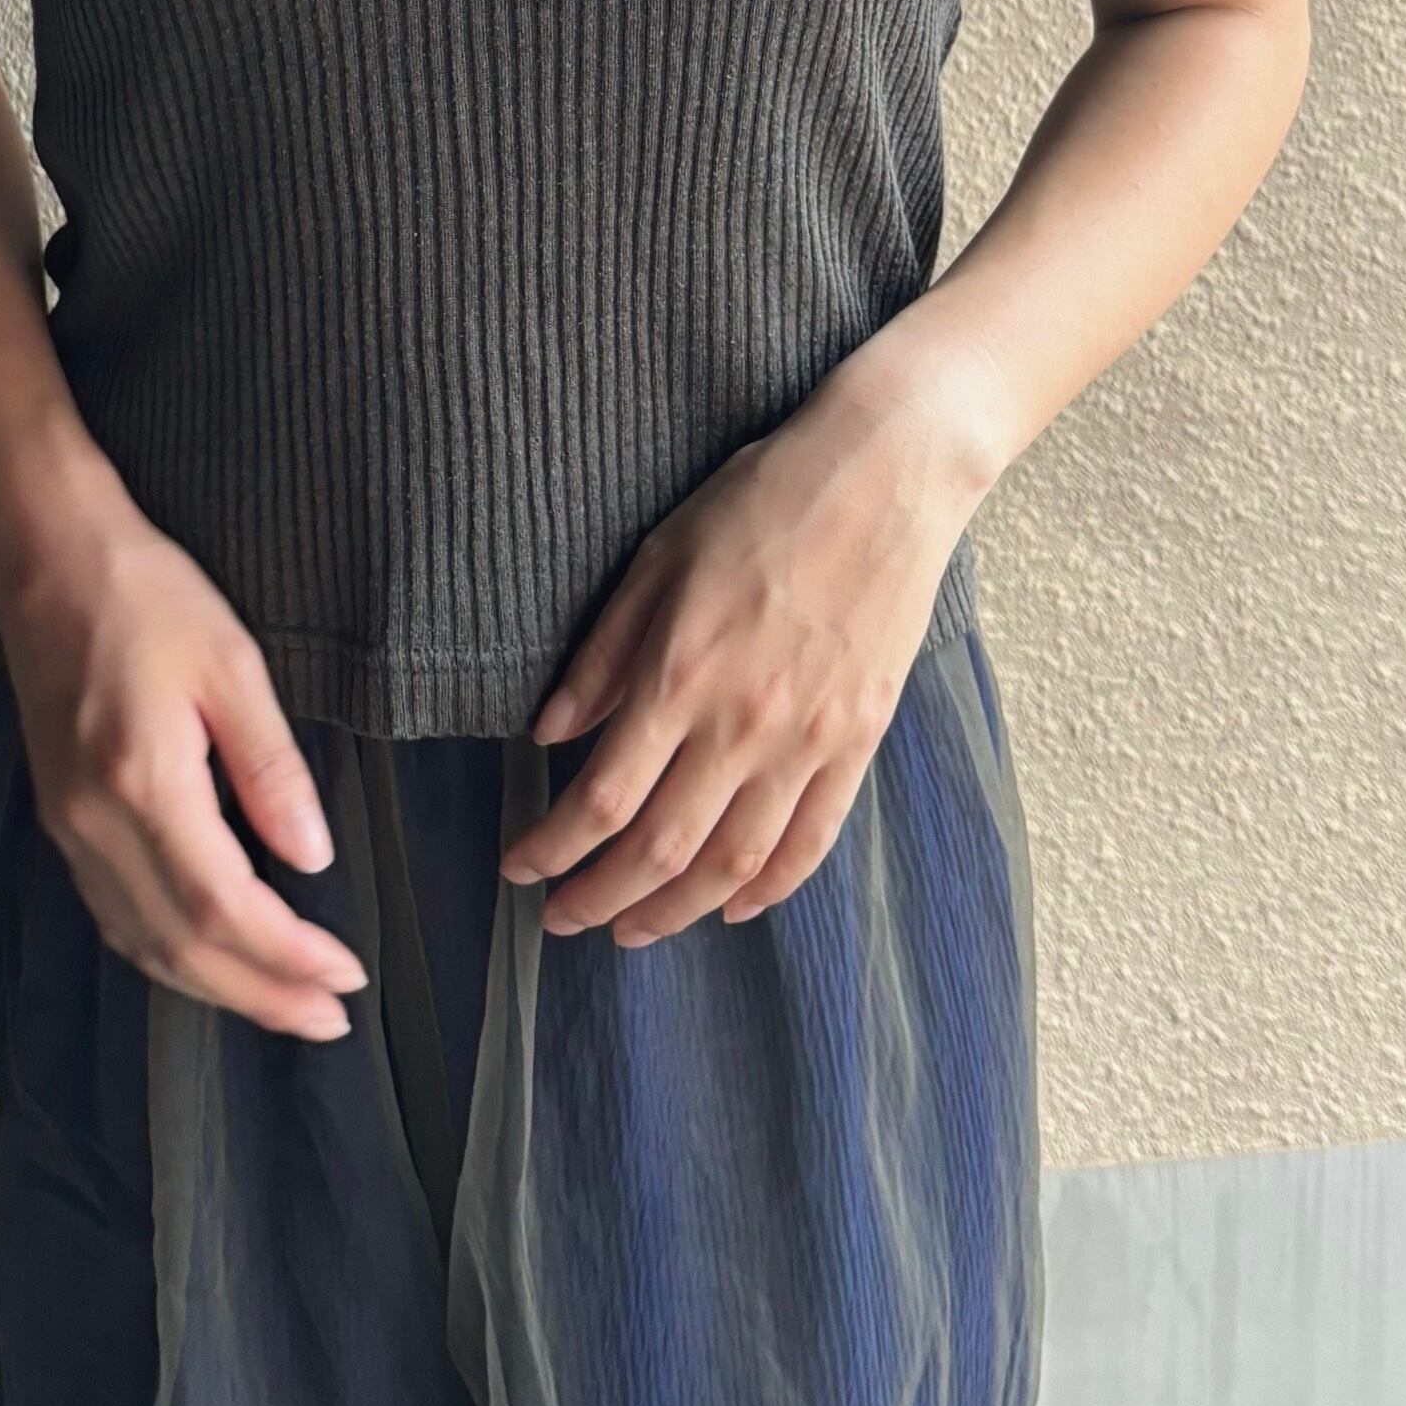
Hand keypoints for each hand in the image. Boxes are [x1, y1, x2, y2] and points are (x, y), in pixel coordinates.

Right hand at [0, 466, 368, 1038]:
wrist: (45, 558)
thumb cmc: (141, 593)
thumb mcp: (233, 664)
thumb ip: (272, 768)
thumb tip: (311, 856)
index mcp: (143, 784)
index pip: (226, 908)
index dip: (288, 957)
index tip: (346, 979)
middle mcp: (94, 822)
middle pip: (181, 947)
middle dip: (260, 995)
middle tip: (329, 1021)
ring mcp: (68, 826)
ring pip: (141, 943)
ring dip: (215, 987)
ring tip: (283, 1006)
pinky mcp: (60, 817)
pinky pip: (114, 914)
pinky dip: (167, 953)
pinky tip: (208, 958)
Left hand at [496, 357, 999, 946]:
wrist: (885, 476)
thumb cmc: (761, 501)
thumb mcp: (655, 559)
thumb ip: (602, 656)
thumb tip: (548, 733)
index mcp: (680, 674)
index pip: (599, 798)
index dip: (551, 849)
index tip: (520, 867)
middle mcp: (743, 722)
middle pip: (659, 849)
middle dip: (598, 898)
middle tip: (560, 920)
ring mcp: (809, 738)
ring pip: (732, 863)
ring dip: (674, 911)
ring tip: (632, 930)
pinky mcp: (859, 738)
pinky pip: (811, 839)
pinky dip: (768, 887)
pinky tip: (732, 907)